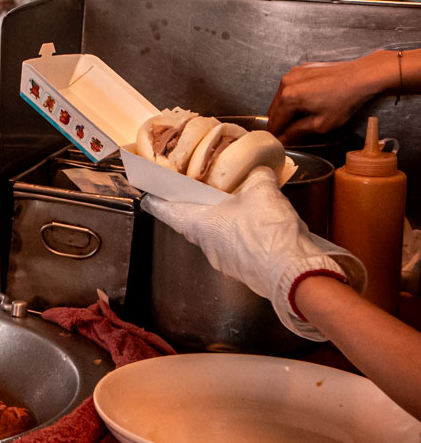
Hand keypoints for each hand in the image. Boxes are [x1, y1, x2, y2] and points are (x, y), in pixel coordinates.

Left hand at [142, 167, 364, 339]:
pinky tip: (247, 218)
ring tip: (223, 198)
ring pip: (210, 233)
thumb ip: (255, 175)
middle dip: (188, 203)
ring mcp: (221, 259)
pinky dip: (231, 229)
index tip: (148, 189)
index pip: (163, 209)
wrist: (294, 274)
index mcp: (198, 224)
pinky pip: (229, 244)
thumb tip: (257, 168)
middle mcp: (204, 244)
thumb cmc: (267, 232)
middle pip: (186, 220)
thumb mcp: (262, 190)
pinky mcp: (240, 267)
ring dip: (213, 217)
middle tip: (190, 186)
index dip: (155, 196)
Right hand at [267, 57, 381, 142]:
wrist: (361, 76)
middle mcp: (286, 83)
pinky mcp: (300, 69)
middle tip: (289, 132)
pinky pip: (290, 86)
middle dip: (280, 121)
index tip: (278, 141)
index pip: (274, 122)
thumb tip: (284, 139)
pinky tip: (309, 101)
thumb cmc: (346, 99)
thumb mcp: (321, 124)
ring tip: (302, 115)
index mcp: (288, 97)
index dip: (276, 134)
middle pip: (274, 109)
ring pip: (281, 97)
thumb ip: (297, 132)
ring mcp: (292, 74)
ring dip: (287, 108)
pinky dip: (294, 95)